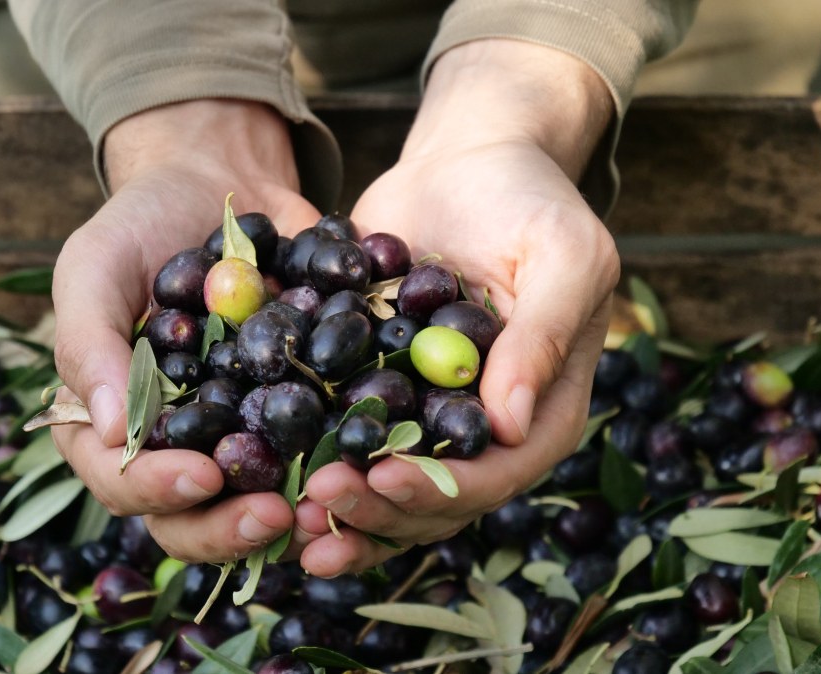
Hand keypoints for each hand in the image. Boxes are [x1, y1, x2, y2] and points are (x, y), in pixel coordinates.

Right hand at [51, 100, 320, 562]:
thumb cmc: (141, 223)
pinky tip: (373, 460)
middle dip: (230, 527)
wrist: (221, 180)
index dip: (155, 489)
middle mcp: (174, 444)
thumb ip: (87, 344)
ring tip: (327, 505)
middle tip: (276, 513)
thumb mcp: (95, 266)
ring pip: (256, 503)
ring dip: (291, 517)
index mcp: (111, 422)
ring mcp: (238, 434)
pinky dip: (343, 464)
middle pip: (189, 519)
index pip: (120, 480)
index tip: (202, 474)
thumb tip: (110, 433)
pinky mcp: (298, 414)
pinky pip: (319, 453)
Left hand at [294, 40, 620, 576]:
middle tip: (314, 499)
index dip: (438, 488)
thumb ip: (544, 336)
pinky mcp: (370, 390)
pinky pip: (338, 437)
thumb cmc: (529, 201)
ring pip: (380, 486)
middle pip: (432, 500)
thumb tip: (511, 424)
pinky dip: (302, 460)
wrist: (466, 162)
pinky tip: (258, 470)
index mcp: (537, 412)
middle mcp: (479, 430)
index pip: (495, 474)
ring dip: (335, 509)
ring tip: (281, 516)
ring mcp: (422, 415)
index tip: (380, 477)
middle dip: (374, 510)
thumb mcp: (562, 256)